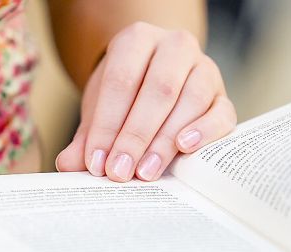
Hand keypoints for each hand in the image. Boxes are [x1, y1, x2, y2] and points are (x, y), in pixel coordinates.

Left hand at [55, 22, 235, 181]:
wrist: (157, 85)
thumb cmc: (127, 97)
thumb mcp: (101, 109)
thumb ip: (86, 136)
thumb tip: (67, 165)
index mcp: (137, 39)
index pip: (121, 80)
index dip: (107, 123)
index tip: (97, 161)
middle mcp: (175, 46)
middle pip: (158, 89)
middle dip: (135, 136)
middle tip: (119, 172)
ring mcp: (204, 68)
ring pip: (191, 100)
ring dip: (165, 141)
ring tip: (145, 172)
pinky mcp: (223, 96)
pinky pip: (220, 113)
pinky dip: (204, 132)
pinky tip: (184, 149)